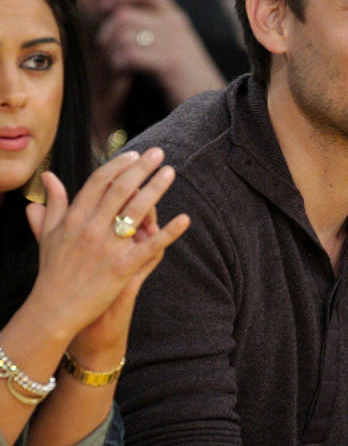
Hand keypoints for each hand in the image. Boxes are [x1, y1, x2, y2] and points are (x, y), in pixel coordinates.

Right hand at [23, 148, 189, 355]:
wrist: (54, 309)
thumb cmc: (53, 271)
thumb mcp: (48, 235)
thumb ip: (53, 204)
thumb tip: (51, 177)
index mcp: (73, 219)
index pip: (98, 182)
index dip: (118, 166)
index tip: (135, 154)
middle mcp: (90, 229)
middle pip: (120, 190)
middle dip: (141, 168)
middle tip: (159, 153)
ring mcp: (107, 248)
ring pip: (136, 211)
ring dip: (155, 189)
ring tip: (170, 172)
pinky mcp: (122, 267)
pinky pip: (150, 246)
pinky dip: (168, 232)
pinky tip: (185, 219)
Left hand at [96, 0, 225, 103]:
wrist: (214, 102)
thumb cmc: (187, 80)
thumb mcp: (175, 47)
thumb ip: (155, 30)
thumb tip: (117, 19)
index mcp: (177, 19)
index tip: (106, 8)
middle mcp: (175, 26)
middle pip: (124, 14)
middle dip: (107, 33)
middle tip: (108, 52)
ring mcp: (174, 44)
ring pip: (123, 35)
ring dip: (112, 53)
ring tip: (117, 66)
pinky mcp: (170, 64)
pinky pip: (130, 54)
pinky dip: (119, 65)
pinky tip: (124, 73)